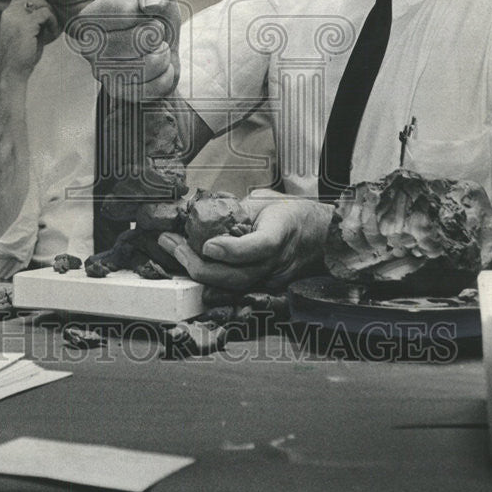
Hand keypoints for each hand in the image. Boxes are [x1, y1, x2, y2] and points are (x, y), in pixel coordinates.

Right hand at [0, 0, 58, 78]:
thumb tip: (50, 7)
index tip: (49, 11)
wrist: (12, 72)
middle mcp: (10, 12)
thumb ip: (34, 18)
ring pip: (41, 1)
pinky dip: (53, 21)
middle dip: (47, 2)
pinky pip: (45, 12)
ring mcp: (16, 17)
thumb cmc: (22, 55)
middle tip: (53, 18)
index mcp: (9, 13)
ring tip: (52, 27)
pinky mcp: (25, 25)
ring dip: (51, 12)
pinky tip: (52, 32)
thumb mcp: (27, 32)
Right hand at [71, 0, 180, 100]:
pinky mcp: (119, 93)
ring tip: (157, 50)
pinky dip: (166, 74)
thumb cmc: (153, 17)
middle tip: (153, 33)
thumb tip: (149, 5)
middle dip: (156, 34)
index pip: (124, 12)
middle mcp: (88, 47)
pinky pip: (155, 85)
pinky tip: (157, 68)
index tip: (143, 12)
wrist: (162, 48)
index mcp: (89, 18)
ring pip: (145, 66)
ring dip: (162, 55)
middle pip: (136, 40)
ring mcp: (102, 73)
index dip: (144, 11)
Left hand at [157, 190, 332, 292]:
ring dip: (197, 271)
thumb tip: (200, 209)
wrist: (320, 236)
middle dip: (197, 263)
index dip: (233, 250)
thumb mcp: (266, 202)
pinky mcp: (266, 290)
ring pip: (231, 287)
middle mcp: (277, 263)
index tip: (207, 245)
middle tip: (171, 242)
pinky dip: (209, 278)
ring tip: (173, 249)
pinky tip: (189, 264)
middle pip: (237, 276)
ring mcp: (272, 280)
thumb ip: (237, 210)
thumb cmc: (291, 214)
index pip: (260, 246)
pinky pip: (234, 289)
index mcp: (282, 234)